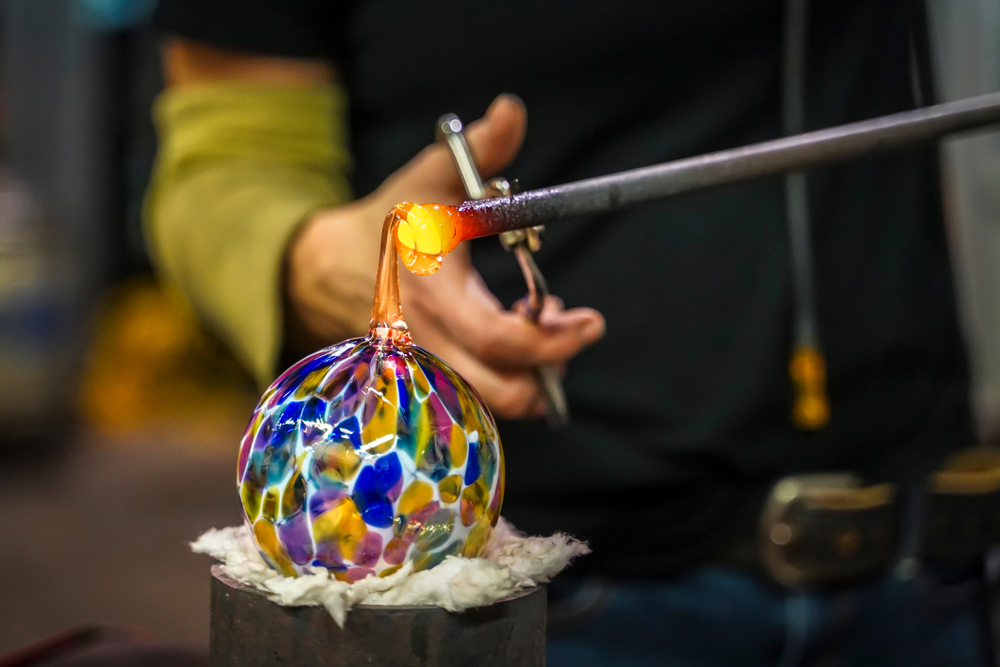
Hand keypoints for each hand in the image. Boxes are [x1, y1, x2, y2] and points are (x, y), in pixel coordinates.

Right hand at [286, 94, 604, 418]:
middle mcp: (430, 343)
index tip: (590, 322)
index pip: (498, 339)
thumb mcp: (429, 180)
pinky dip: (508, 376)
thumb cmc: (388, 223)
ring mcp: (427, 368)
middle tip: (568, 326)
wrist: (328, 268)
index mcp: (434, 295)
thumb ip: (478, 151)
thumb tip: (512, 110)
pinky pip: (478, 395)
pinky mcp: (429, 378)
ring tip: (540, 324)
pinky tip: (512, 334)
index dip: (551, 341)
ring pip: (494, 401)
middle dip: (550, 370)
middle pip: (503, 393)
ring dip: (531, 374)